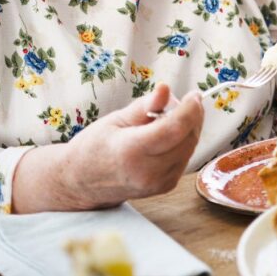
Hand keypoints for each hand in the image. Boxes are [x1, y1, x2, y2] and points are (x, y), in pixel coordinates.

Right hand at [65, 83, 202, 208]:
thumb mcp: (115, 119)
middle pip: (187, 138)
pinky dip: (183, 142)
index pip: (173, 129)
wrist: (82, 182)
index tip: (193, 94)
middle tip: (181, 101)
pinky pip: (185, 158)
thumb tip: (165, 89)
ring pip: (190, 148)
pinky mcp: (165, 187)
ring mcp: (158, 183)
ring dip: (189, 128)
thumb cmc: (94, 146)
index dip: (189, 110)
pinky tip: (168, 135)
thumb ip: (144, 106)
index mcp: (131, 152)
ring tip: (168, 118)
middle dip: (192, 116)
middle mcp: (148, 171)